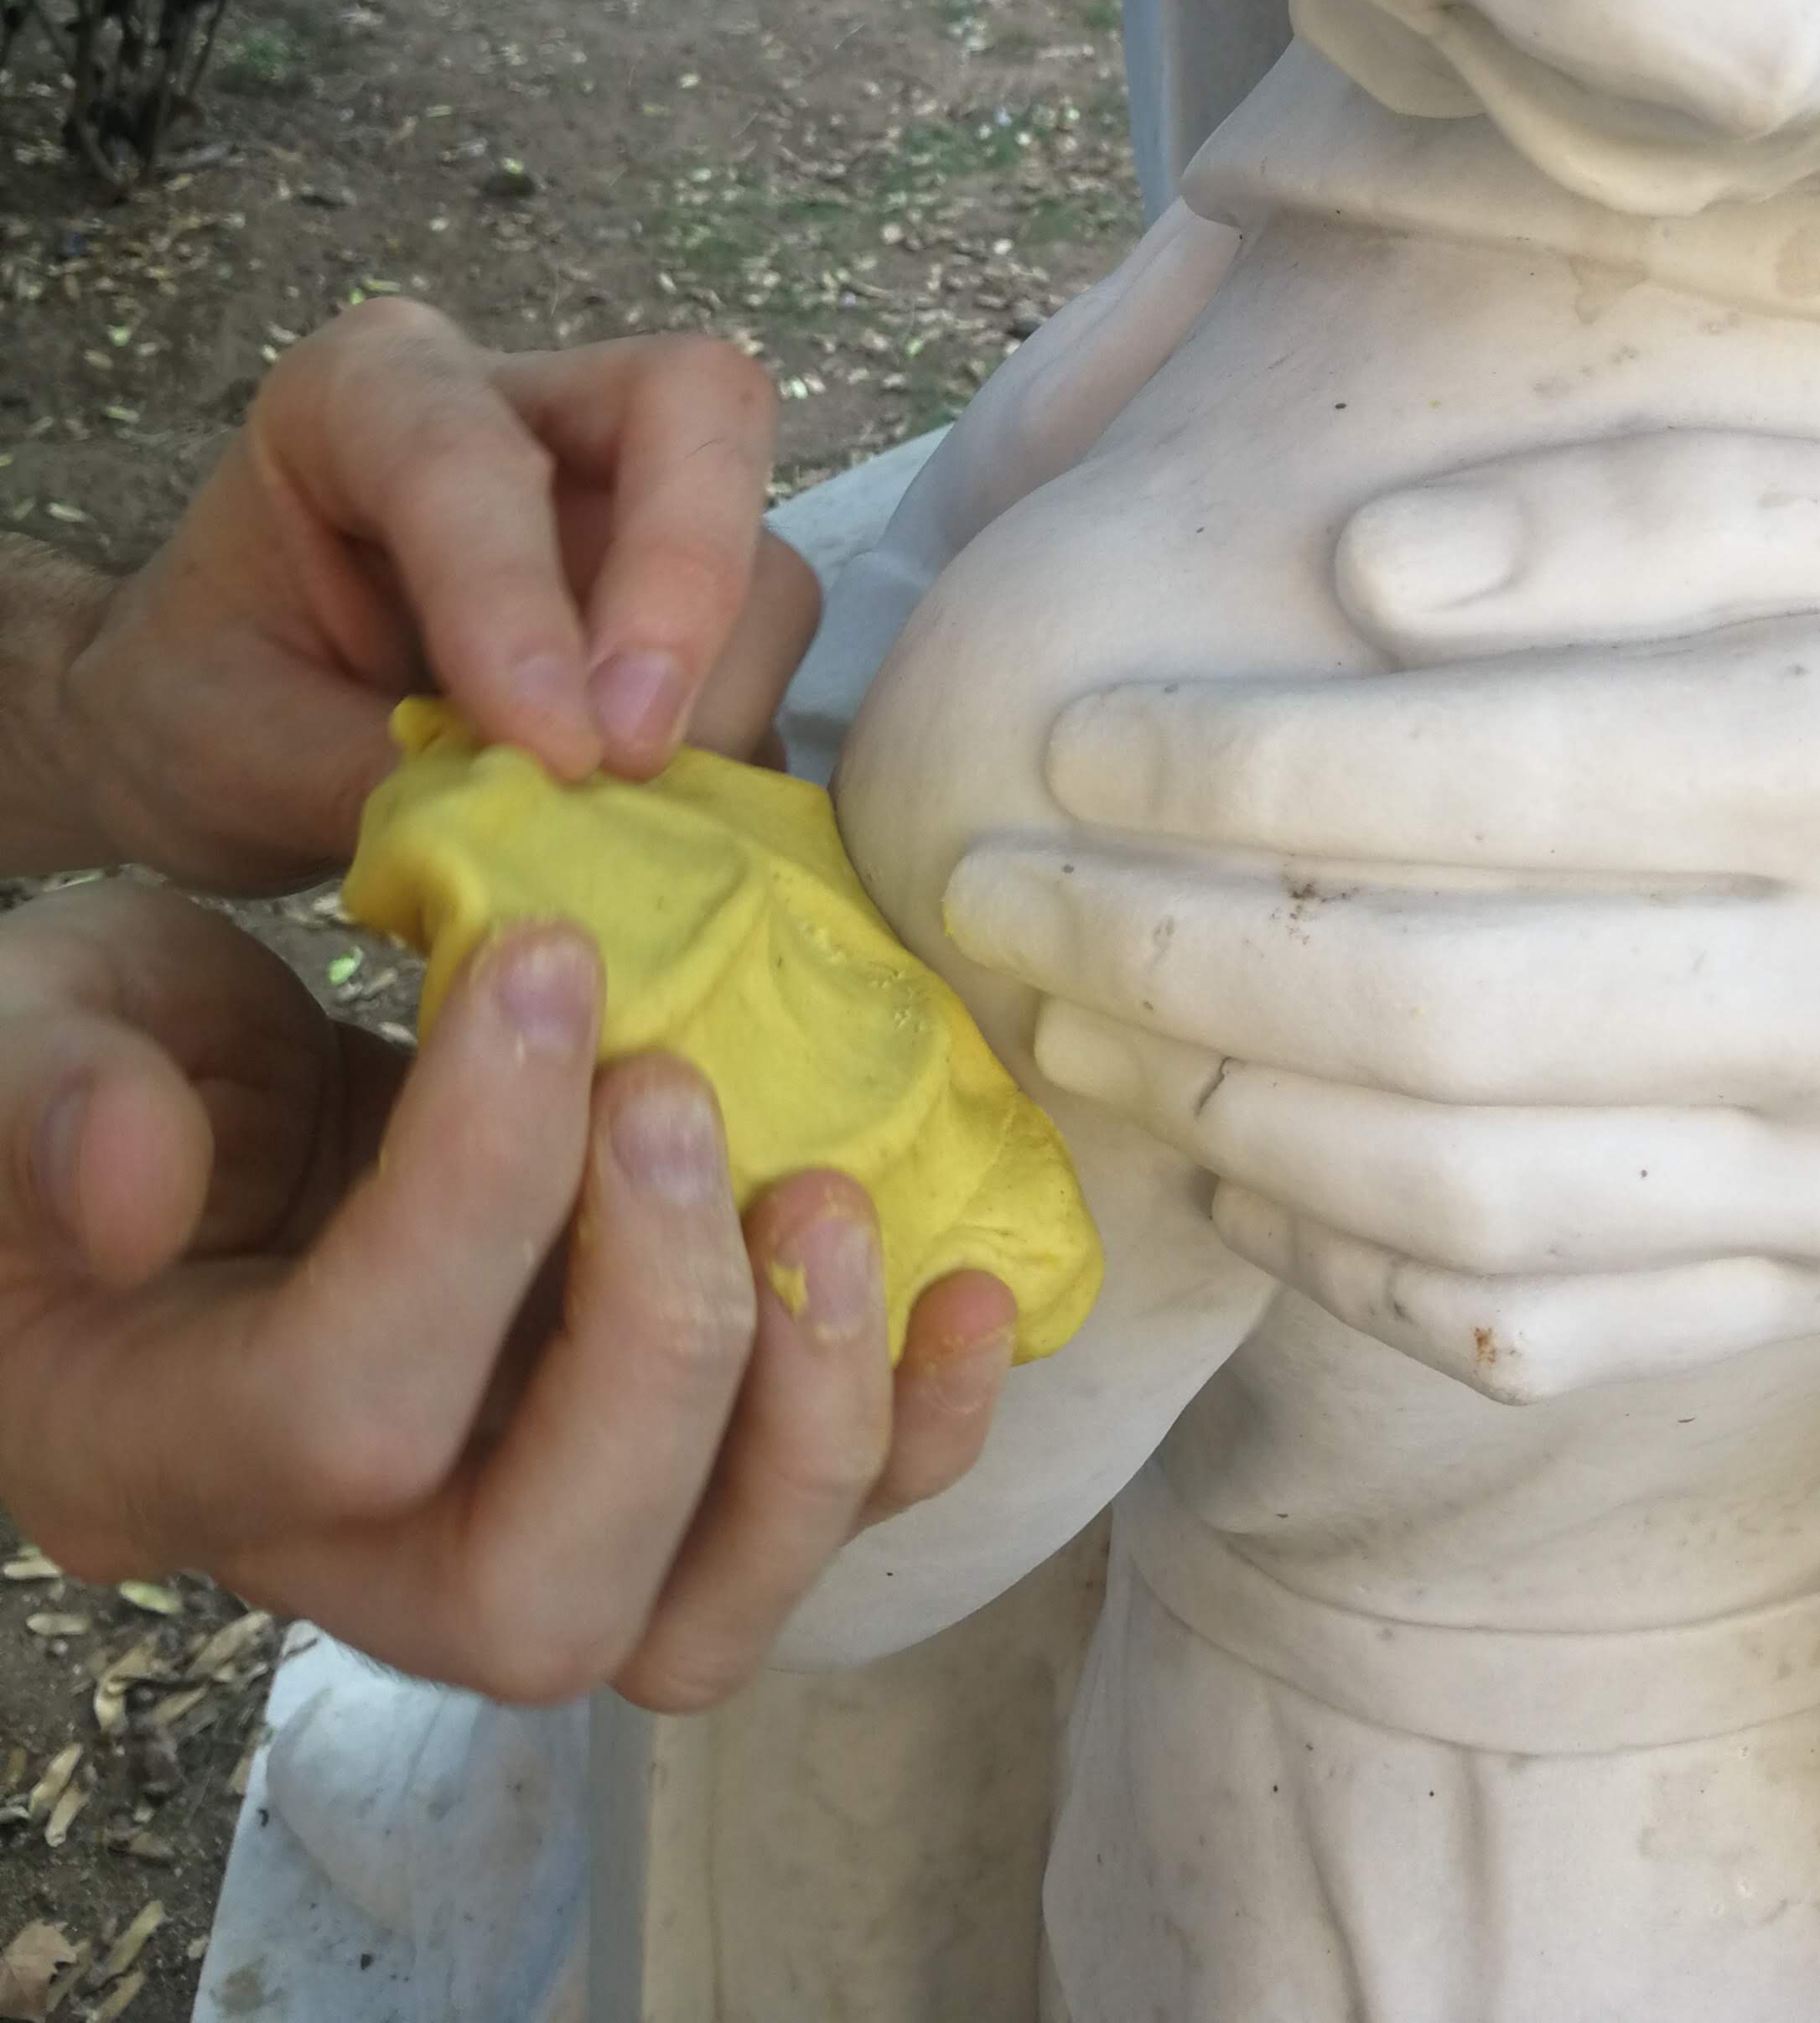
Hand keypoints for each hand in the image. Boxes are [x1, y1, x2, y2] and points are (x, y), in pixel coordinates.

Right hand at [0, 880, 1014, 1711]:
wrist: (202, 1107)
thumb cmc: (102, 1064)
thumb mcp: (35, 1024)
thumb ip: (60, 1087)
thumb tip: (138, 1172)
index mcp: (155, 1452)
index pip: (345, 1407)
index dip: (473, 1191)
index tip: (553, 955)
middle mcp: (336, 1570)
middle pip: (537, 1594)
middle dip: (655, 1338)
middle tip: (676, 1088)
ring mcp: (500, 1551)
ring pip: (691, 1627)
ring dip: (801, 1411)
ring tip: (824, 1184)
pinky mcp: (641, 1497)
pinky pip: (798, 1547)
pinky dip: (912, 1433)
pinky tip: (964, 1282)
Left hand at [33, 299, 821, 891]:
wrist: (207, 729)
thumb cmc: (203, 704)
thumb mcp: (232, 745)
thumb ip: (383, 777)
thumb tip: (547, 842)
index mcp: (364, 392)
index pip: (471, 452)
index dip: (516, 596)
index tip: (551, 751)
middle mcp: (527, 406)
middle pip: (692, 405)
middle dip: (688, 577)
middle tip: (636, 747)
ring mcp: (623, 498)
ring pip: (756, 543)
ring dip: (717, 691)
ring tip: (627, 824)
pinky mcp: (681, 601)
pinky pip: (761, 659)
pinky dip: (730, 749)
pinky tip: (656, 832)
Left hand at [946, 432, 1819, 1400]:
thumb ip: (1642, 512)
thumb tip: (1372, 572)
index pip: (1508, 779)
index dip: (1254, 765)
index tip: (1077, 737)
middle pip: (1445, 1016)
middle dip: (1169, 957)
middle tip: (993, 893)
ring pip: (1466, 1201)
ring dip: (1218, 1117)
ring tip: (1062, 1024)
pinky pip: (1545, 1330)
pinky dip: (1349, 1271)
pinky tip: (1229, 1168)